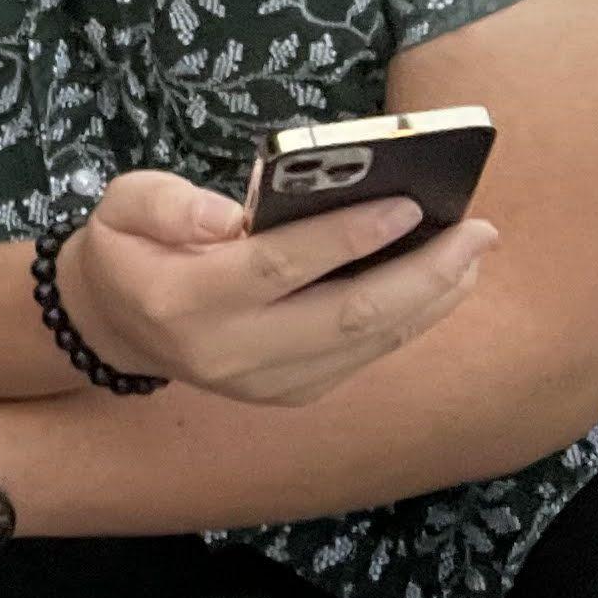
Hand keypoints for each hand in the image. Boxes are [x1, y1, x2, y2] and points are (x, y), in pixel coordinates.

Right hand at [53, 170, 494, 404]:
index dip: (346, 236)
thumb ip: (171, 203)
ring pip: (367, 342)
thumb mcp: (124, 203)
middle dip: (421, 273)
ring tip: (474, 251)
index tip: (408, 204)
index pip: (278, 266)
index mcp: (183, 299)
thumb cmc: (132, 247)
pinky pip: (365, 356)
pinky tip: (442, 282)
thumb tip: (237, 214)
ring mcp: (264, 382)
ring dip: (431, 297)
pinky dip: (412, 318)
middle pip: (345, 316)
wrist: (121, 323)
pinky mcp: (291, 393)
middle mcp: (229, 352)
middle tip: (475, 231)